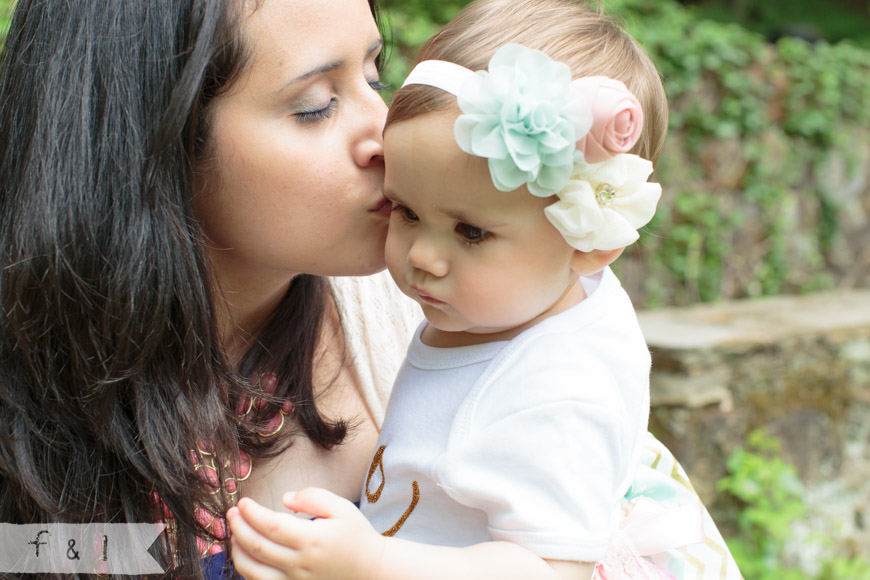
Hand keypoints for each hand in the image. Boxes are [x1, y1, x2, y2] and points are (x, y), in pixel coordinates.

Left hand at [227, 488, 385, 579]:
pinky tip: (246, 554)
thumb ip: (313, 497)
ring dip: (237, 551)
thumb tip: (285, 498)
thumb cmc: (356, 536)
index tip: (243, 502)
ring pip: (253, 571)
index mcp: (312, 540)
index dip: (251, 513)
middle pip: (257, 547)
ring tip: (234, 533)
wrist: (371, 571)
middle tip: (232, 513)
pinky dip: (247, 570)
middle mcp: (300, 564)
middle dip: (238, 527)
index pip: (271, 525)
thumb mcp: (342, 507)